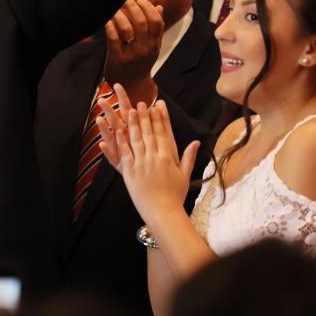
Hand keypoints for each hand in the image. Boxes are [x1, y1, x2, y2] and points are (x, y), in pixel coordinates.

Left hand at [97, 93, 198, 228]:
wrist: (163, 212)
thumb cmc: (175, 195)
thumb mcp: (185, 174)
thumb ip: (189, 156)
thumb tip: (197, 142)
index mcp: (167, 157)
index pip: (163, 133)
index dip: (159, 119)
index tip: (156, 106)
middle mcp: (154, 158)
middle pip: (149, 133)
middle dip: (144, 117)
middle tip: (141, 103)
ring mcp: (141, 164)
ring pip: (136, 140)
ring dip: (132, 124)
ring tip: (129, 110)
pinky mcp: (130, 172)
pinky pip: (125, 153)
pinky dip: (122, 141)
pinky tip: (119, 131)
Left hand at [103, 0, 163, 105]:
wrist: (131, 86)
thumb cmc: (140, 62)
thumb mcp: (152, 47)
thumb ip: (156, 28)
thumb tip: (159, 7)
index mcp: (155, 45)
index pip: (156, 22)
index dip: (149, 8)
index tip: (140, 0)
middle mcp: (145, 49)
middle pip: (141, 22)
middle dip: (132, 7)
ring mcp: (131, 54)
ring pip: (127, 29)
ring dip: (120, 14)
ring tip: (114, 7)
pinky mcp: (117, 59)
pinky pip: (114, 38)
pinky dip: (110, 26)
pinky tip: (106, 19)